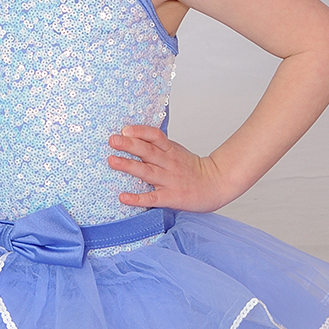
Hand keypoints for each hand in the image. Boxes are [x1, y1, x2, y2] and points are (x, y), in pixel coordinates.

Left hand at [107, 125, 233, 212]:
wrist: (215, 185)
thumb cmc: (192, 169)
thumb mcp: (176, 150)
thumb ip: (158, 145)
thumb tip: (134, 135)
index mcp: (170, 150)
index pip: (155, 136)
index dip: (141, 132)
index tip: (125, 129)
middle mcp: (169, 163)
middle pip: (148, 151)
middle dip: (129, 145)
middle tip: (113, 140)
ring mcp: (169, 180)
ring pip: (147, 171)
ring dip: (129, 166)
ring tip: (112, 161)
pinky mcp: (170, 197)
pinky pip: (152, 197)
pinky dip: (138, 198)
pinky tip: (124, 197)